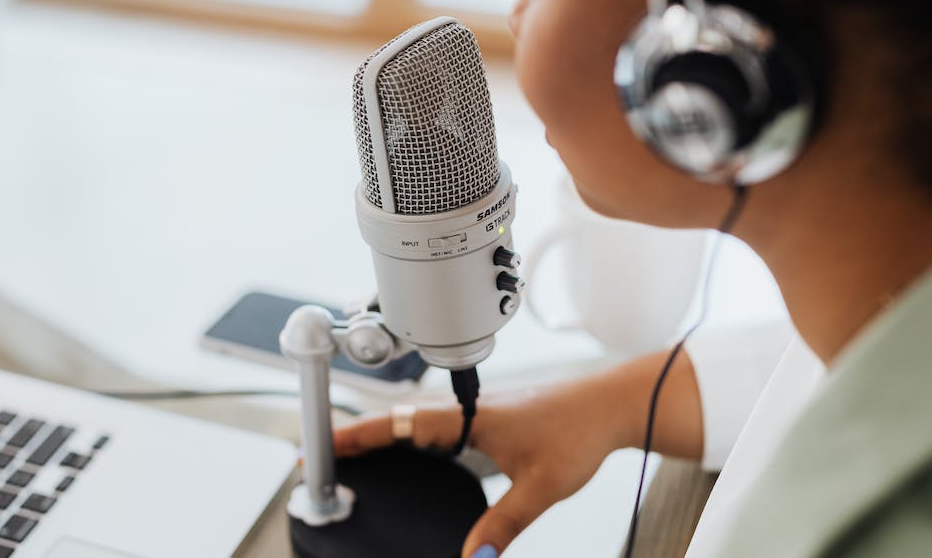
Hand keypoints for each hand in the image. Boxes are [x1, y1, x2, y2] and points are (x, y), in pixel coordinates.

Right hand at [334, 381, 627, 556]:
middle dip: (357, 438)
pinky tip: (407, 455)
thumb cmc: (579, 431)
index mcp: (469, 416)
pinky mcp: (488, 419)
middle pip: (397, 421)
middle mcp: (466, 409)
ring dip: (382, 437)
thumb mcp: (539, 486)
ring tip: (351, 457)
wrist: (611, 405)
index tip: (325, 445)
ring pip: (415, 423)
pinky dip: (409, 439)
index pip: (400, 424)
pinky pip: (435, 428)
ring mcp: (475, 412)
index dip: (358, 436)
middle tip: (321, 457)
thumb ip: (502, 526)